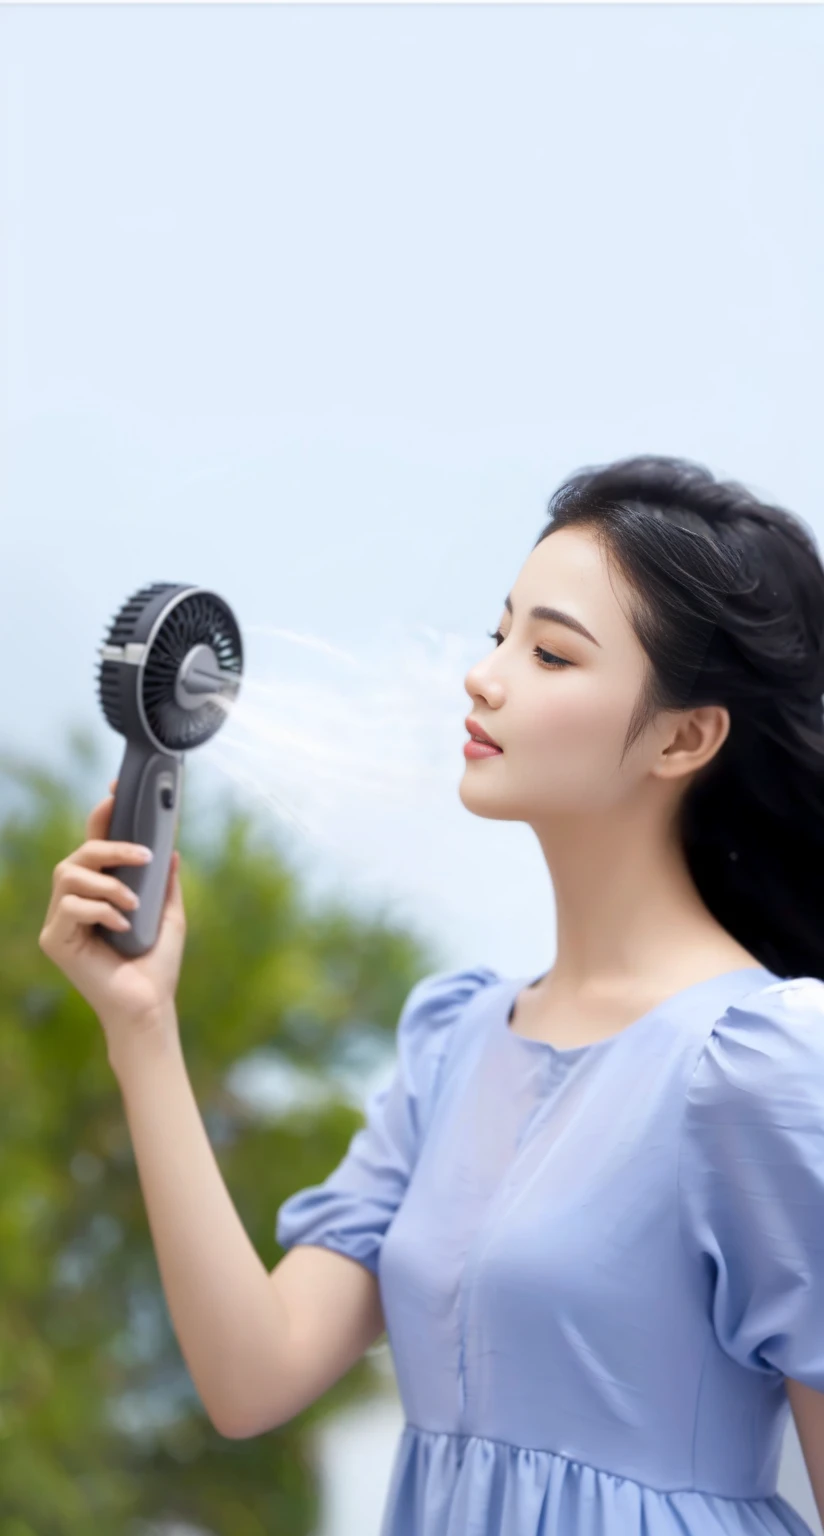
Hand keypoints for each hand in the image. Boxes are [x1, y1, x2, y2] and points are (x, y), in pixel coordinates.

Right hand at [38, 779, 186, 1062]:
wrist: (149, 1007)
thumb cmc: (157, 966)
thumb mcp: (169, 915)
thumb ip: (165, 883)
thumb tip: (172, 848)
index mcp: (99, 892)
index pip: (94, 844)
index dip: (103, 815)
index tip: (118, 790)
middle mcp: (74, 902)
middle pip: (78, 854)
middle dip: (110, 846)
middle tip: (143, 855)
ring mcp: (61, 921)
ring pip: (68, 873)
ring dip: (107, 882)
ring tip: (134, 904)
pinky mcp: (55, 941)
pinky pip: (70, 907)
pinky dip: (100, 911)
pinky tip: (122, 928)